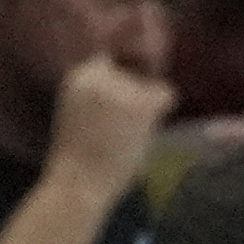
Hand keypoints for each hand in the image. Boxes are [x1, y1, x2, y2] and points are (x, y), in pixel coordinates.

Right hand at [46, 55, 174, 194]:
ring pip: (152, 83)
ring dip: (146, 106)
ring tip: (125, 133)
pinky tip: (141, 131)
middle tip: (120, 125)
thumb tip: (143, 69)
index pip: (113, 57)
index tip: (118, 103)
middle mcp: (98, 72)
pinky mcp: (141, 103)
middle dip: (136, 91)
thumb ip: (105, 88)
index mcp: (78, 73)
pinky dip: (161, 112)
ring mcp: (120, 86)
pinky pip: (166, 93)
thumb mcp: (80, 108)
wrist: (77, 186)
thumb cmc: (80, 154)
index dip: (122, 76)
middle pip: (136, 68)